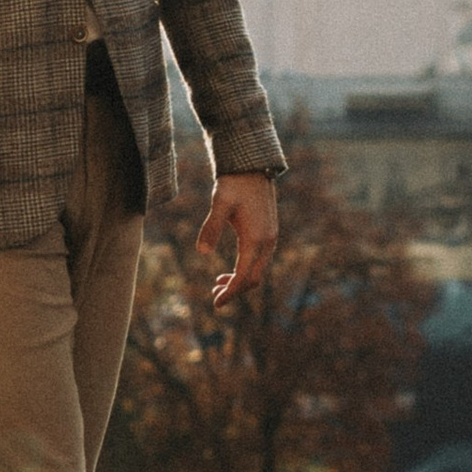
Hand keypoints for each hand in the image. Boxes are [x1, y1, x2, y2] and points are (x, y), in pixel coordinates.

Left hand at [195, 171, 278, 310]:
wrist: (251, 168)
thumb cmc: (234, 185)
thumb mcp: (219, 204)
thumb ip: (211, 228)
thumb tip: (201, 252)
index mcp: (256, 239)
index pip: (243, 276)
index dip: (230, 293)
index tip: (216, 304)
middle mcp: (267, 242)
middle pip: (253, 279)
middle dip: (235, 291)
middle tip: (214, 296)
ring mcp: (270, 238)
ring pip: (257, 270)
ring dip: (240, 281)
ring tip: (218, 284)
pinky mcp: (267, 233)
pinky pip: (259, 260)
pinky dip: (245, 270)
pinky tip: (230, 269)